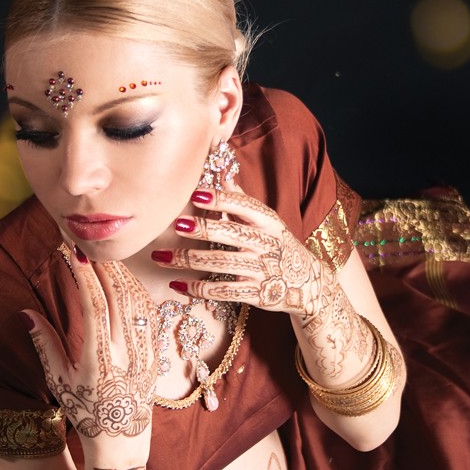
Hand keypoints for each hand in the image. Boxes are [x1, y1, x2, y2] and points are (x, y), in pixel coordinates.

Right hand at [22, 252, 157, 442]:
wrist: (121, 444)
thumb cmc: (85, 412)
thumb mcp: (58, 382)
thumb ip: (45, 344)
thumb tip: (25, 312)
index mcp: (99, 361)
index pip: (94, 306)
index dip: (85, 275)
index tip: (72, 253)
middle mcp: (126, 355)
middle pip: (119, 297)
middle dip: (103, 266)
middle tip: (88, 247)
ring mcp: (146, 354)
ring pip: (138, 302)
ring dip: (121, 275)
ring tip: (104, 259)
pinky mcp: (157, 355)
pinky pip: (150, 314)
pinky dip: (138, 292)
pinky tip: (125, 281)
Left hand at [155, 187, 332, 322]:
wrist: (309, 283)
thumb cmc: (279, 246)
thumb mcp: (268, 222)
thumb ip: (243, 201)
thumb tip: (222, 175)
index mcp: (269, 222)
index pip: (245, 206)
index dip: (221, 200)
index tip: (196, 194)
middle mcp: (266, 244)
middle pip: (230, 234)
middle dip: (202, 229)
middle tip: (176, 224)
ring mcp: (262, 271)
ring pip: (220, 264)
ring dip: (188, 260)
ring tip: (161, 256)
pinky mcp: (256, 294)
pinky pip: (223, 291)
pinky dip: (198, 289)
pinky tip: (177, 284)